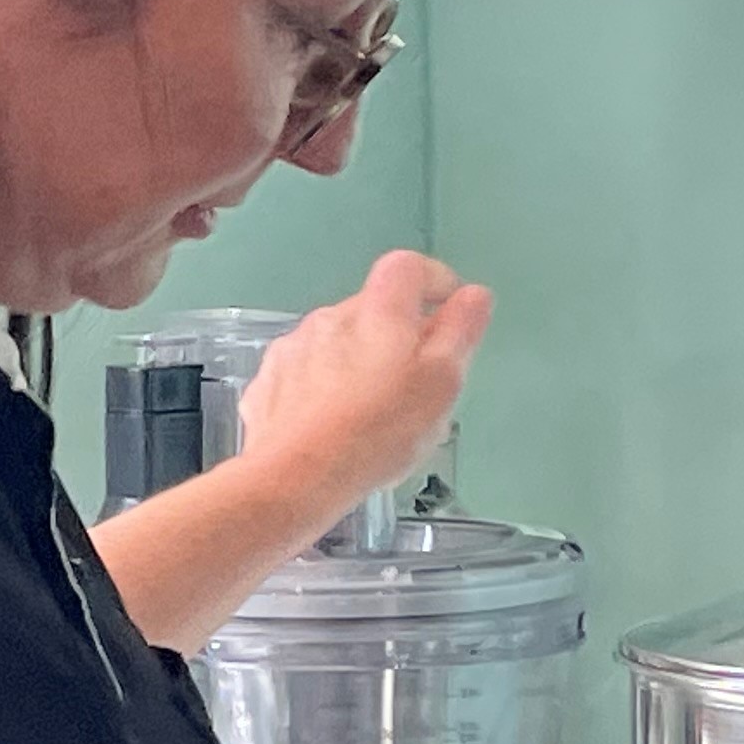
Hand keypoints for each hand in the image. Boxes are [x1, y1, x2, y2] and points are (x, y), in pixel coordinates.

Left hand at [233, 252, 492, 521]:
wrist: (297, 475)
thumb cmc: (374, 433)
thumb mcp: (441, 384)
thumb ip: (460, 332)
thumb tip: (472, 298)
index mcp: (380, 312)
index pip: (408, 268)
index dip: (434, 280)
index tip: (449, 302)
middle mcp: (332, 318)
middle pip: (373, 310)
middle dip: (397, 335)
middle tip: (416, 380)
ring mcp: (295, 348)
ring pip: (337, 342)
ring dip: (357, 364)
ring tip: (372, 413)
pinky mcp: (270, 381)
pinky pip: (306, 373)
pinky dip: (323, 389)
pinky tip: (334, 425)